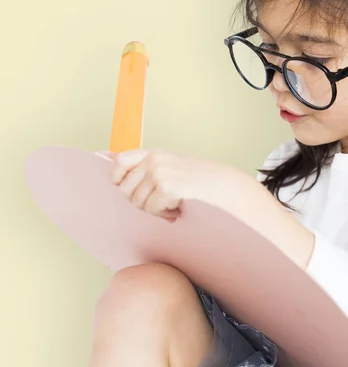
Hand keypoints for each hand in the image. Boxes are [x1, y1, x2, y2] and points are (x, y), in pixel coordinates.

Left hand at [95, 148, 223, 222]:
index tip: (131, 189)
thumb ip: (141, 163)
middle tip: (164, 200)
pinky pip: (152, 209)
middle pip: (126, 190)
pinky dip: (166, 214)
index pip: (119, 162)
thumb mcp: (171, 166)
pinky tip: (180, 207)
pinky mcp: (168, 186)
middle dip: (142, 201)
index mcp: (156, 153)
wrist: (228, 188)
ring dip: (156, 209)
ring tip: (176, 203)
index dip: (118, 179)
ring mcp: (161, 172)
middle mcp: (156, 159)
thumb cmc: (201, 181)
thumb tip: (100, 155)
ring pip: (139, 203)